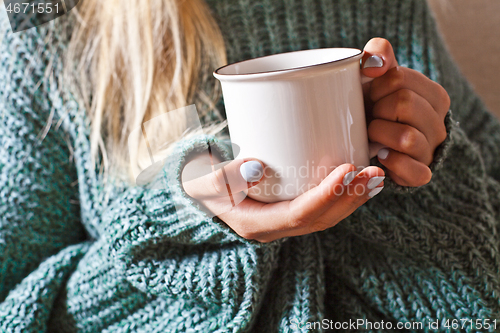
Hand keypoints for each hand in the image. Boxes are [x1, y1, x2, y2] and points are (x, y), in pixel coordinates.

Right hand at [182, 153, 384, 242]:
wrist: (202, 191)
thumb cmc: (203, 184)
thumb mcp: (205, 181)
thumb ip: (225, 176)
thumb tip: (257, 169)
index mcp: (256, 224)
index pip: (298, 216)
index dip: (325, 196)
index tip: (346, 170)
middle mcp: (275, 228)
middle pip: (321, 219)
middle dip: (349, 198)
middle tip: (373, 173)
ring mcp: (285, 221)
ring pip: (327, 216)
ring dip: (354, 198)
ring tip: (377, 177)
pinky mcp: (291, 209)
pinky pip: (323, 208)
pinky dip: (345, 195)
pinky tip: (361, 179)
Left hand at [362, 38, 449, 186]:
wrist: (374, 142)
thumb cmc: (376, 105)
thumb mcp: (377, 76)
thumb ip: (378, 54)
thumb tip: (374, 64)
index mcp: (434, 95)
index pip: (399, 78)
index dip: (376, 86)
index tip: (372, 95)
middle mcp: (438, 123)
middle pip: (404, 103)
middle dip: (378, 108)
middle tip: (372, 115)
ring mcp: (431, 150)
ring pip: (406, 137)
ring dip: (379, 134)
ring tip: (373, 134)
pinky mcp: (421, 174)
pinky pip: (414, 172)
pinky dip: (392, 163)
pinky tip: (381, 155)